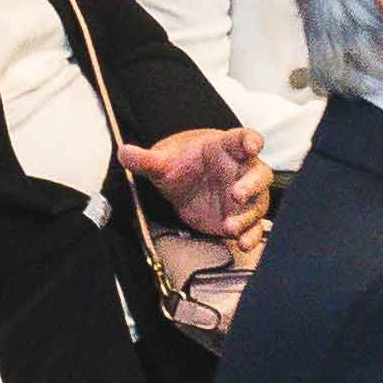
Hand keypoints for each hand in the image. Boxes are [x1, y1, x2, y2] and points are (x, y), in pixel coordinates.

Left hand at [117, 125, 269, 239]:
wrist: (184, 183)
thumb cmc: (181, 166)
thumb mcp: (161, 163)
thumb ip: (145, 159)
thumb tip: (123, 152)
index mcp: (224, 148)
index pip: (243, 138)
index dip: (250, 141)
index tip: (251, 146)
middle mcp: (241, 171)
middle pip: (259, 173)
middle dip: (251, 184)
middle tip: (236, 194)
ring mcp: (246, 195)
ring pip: (258, 203)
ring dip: (248, 215)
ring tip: (230, 227)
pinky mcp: (242, 217)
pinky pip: (255, 226)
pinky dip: (253, 235)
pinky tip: (243, 244)